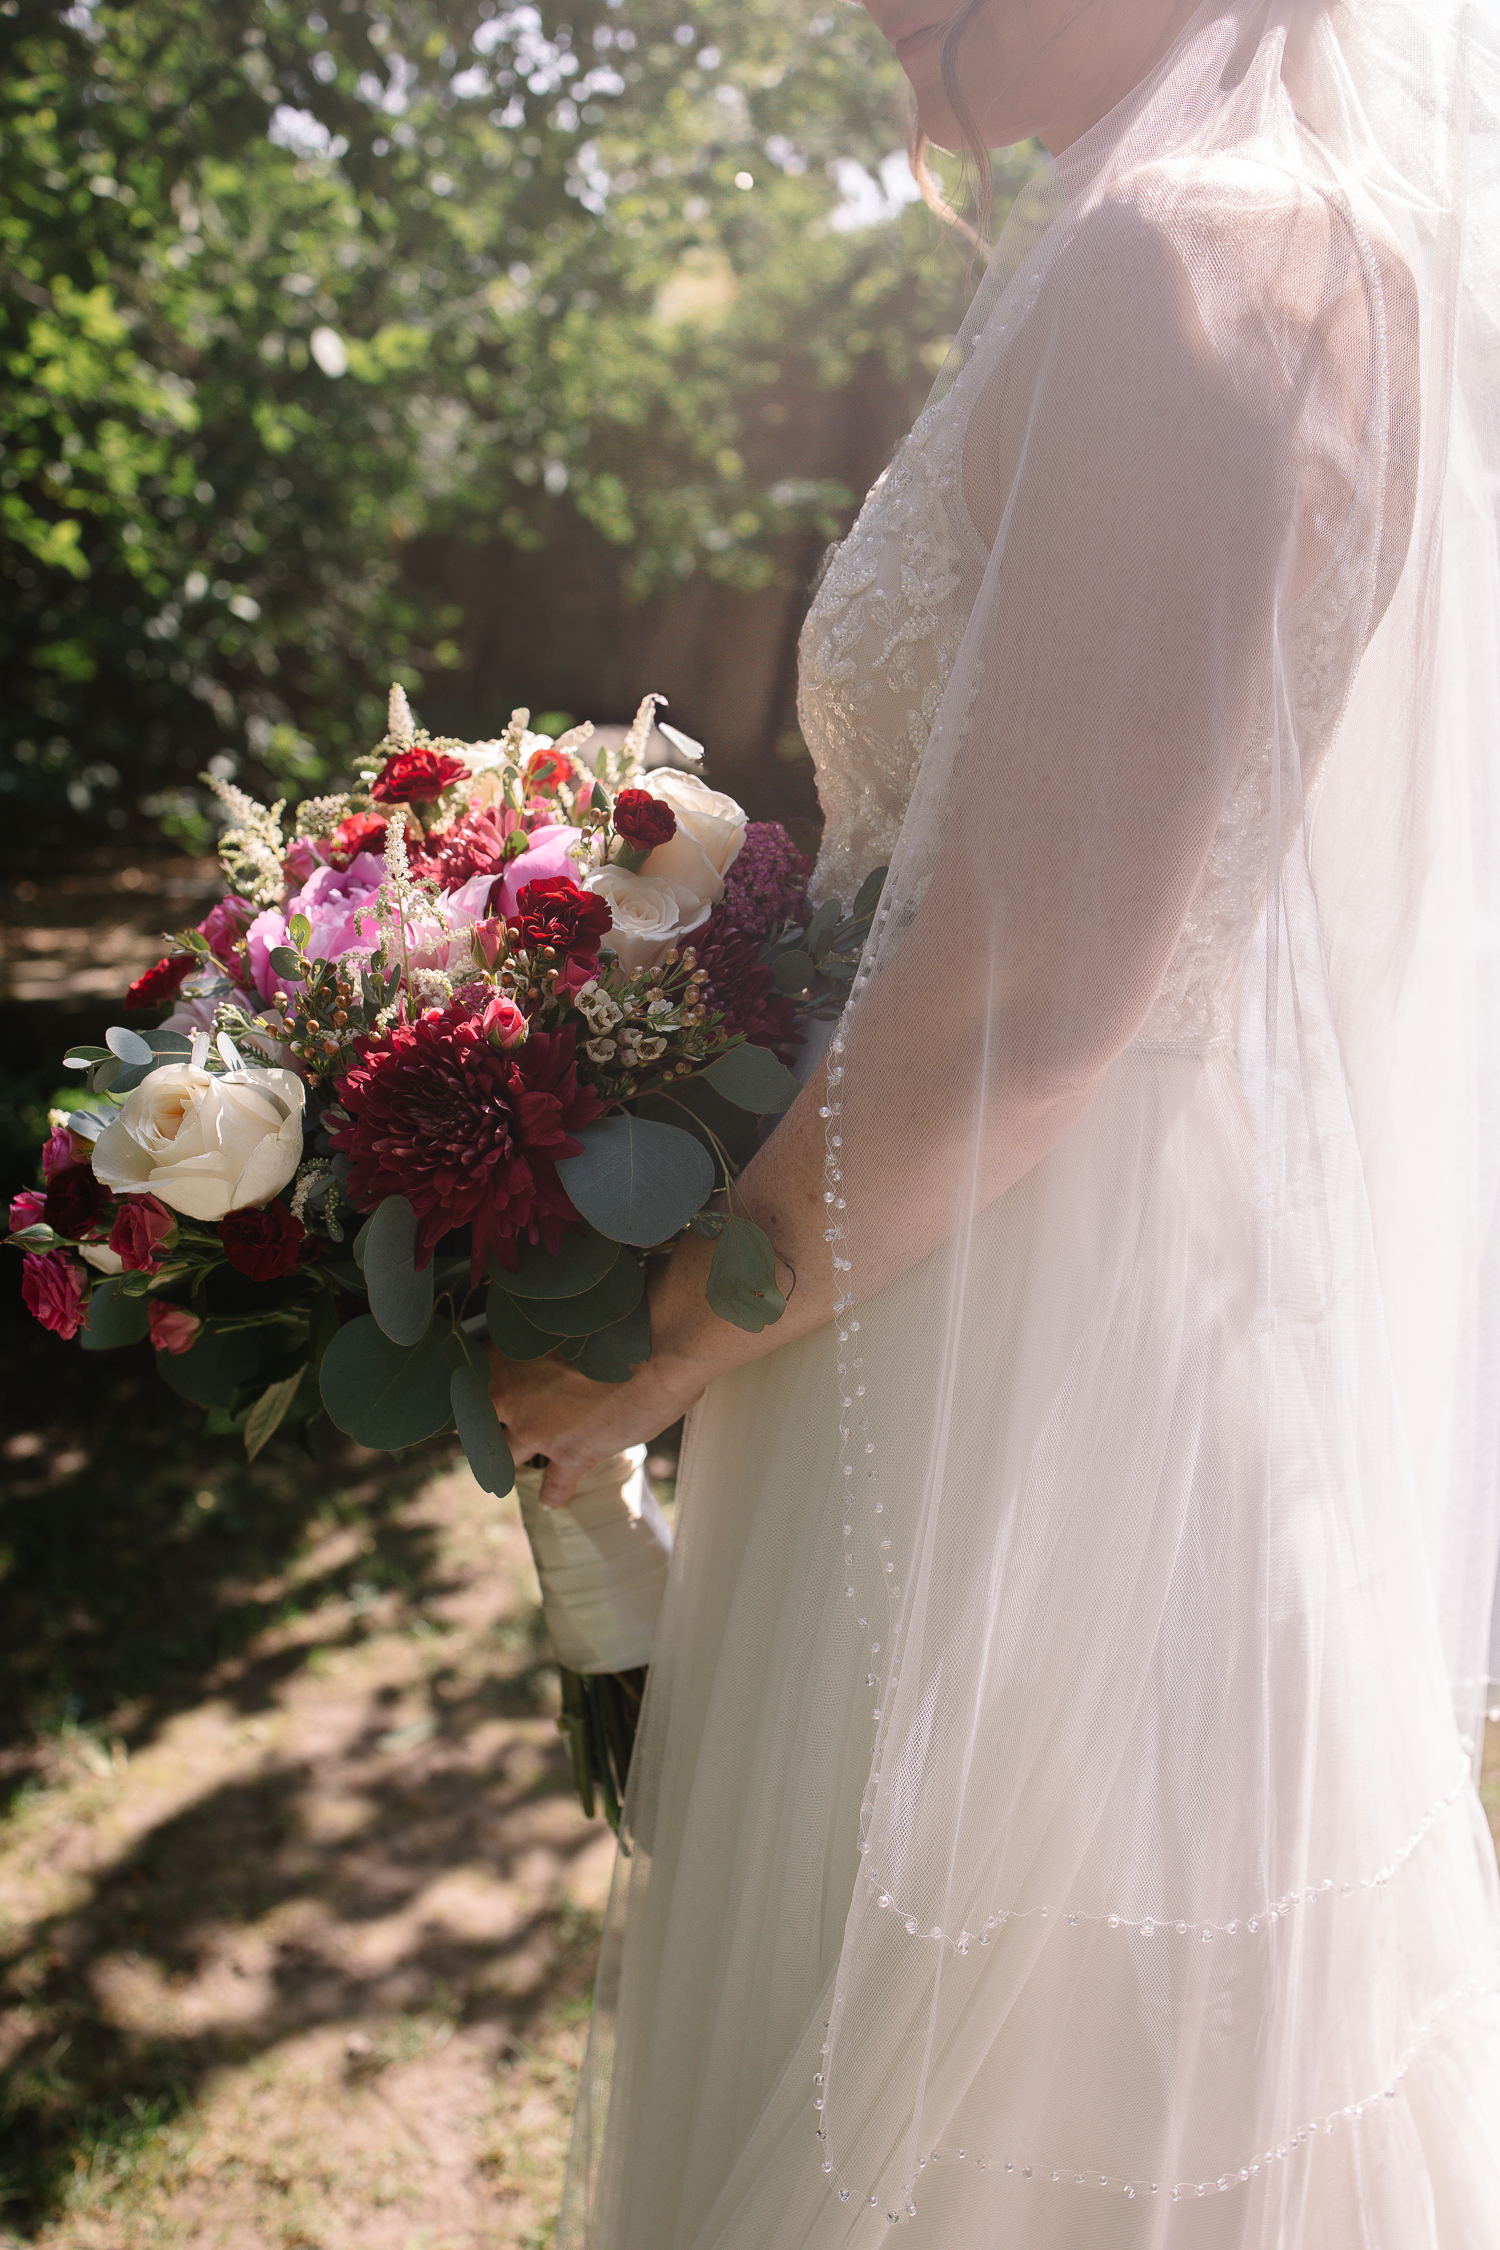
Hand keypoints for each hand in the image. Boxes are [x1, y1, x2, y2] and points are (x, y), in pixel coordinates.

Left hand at [486, 1338, 710, 1508]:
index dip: (467, 1390)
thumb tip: (545, 1333)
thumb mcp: (565, 1320)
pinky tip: (551, 1498)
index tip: (467, 1393)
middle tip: (482, 1430)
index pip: (466, 1380)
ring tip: (508, 1462)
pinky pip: (553, 1488)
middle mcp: (514, 1399)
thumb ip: (546, 1336)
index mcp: (507, 1358)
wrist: (655, 1351)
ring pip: (502, 1458)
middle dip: (478, 1428)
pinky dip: (553, 1494)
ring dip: (507, 1460)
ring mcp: (539, 1432)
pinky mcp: (572, 1456)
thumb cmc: (614, 1322)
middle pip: (475, 1424)